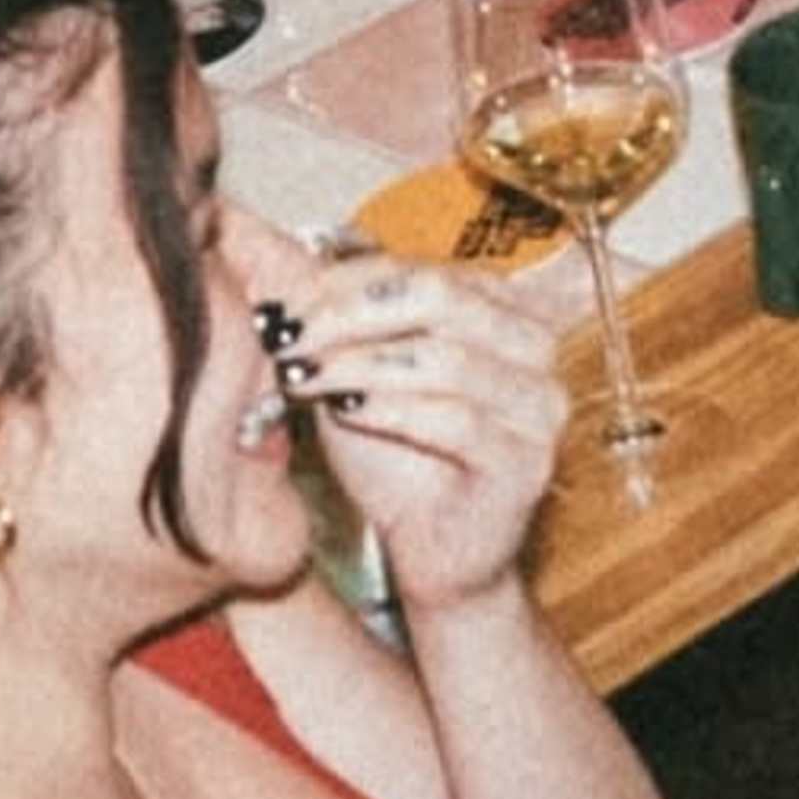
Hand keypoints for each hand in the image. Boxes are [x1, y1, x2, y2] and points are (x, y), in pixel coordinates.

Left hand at [253, 237, 570, 615]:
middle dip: (349, 315)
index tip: (280, 307)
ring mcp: (540, 405)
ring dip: (359, 363)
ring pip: (446, 358)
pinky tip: (343, 411)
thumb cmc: (396, 457)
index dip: (343, 282)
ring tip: (303, 377)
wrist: (432, 552)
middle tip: (286, 338)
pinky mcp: (529, 461)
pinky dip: (390, 409)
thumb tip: (259, 247)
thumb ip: (327, 314)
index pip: (420, 268)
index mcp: (500, 306)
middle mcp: (535, 346)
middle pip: (442, 297)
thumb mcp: (351, 370)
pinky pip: (456, 421)